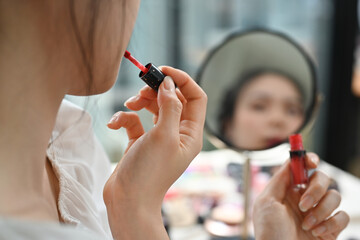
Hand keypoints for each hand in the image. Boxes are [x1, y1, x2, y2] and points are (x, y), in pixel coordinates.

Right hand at [103, 66, 206, 238]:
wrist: (127, 200)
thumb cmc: (149, 172)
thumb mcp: (163, 135)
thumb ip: (169, 106)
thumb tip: (169, 83)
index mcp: (191, 133)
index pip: (196, 97)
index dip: (182, 80)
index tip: (162, 71)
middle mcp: (178, 133)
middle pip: (173, 99)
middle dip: (157, 90)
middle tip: (142, 88)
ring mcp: (159, 137)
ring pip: (153, 107)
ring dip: (140, 101)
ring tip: (129, 105)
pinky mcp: (141, 141)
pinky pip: (136, 121)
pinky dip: (125, 118)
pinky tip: (115, 125)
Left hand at [253, 153, 348, 239]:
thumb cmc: (269, 232)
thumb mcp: (266, 202)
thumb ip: (279, 179)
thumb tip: (291, 160)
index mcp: (288, 190)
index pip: (302, 169)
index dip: (309, 160)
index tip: (312, 162)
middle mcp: (304, 198)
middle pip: (322, 178)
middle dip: (316, 189)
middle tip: (303, 205)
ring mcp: (319, 213)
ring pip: (335, 196)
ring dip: (321, 210)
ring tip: (306, 225)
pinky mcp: (331, 228)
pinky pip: (343, 217)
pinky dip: (331, 224)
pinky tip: (316, 233)